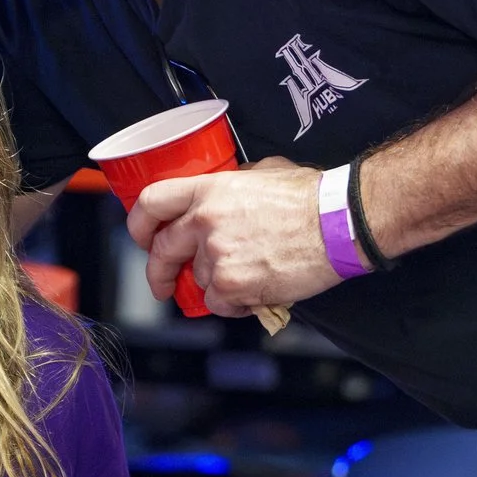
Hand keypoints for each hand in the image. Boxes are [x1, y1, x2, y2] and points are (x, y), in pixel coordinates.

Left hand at [127, 156, 339, 316]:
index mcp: (208, 191)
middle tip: (165, 284)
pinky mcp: (234, 286)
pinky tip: (255, 291)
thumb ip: (232, 184)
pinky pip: (219, 304)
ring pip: (198, 281)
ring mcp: (217, 256)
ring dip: (217, 284)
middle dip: (159, 273)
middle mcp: (205, 222)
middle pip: (161, 251)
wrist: (338, 223)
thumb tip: (222, 193)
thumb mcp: (263, 172)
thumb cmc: (311, 197)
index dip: (138, 224)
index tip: (141, 238)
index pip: (150, 203)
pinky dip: (234, 304)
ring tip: (249, 274)